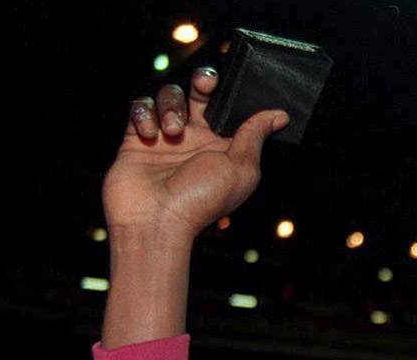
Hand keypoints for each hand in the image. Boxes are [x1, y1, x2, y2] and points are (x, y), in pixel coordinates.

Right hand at [102, 68, 288, 242]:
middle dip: (202, 83)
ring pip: (168, 97)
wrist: (155, 219)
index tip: (226, 83)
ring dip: (171, 106)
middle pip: (197, 94)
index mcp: (223, 147)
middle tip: (205, 84)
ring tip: (172, 131)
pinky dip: (144, 114)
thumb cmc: (201, 199)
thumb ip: (255, 136)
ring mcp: (166, 138)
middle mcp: (196, 141)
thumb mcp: (241, 168)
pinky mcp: (137, 139)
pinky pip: (140, 108)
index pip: (227, 109)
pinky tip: (150, 135)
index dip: (227, 92)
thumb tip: (279, 115)